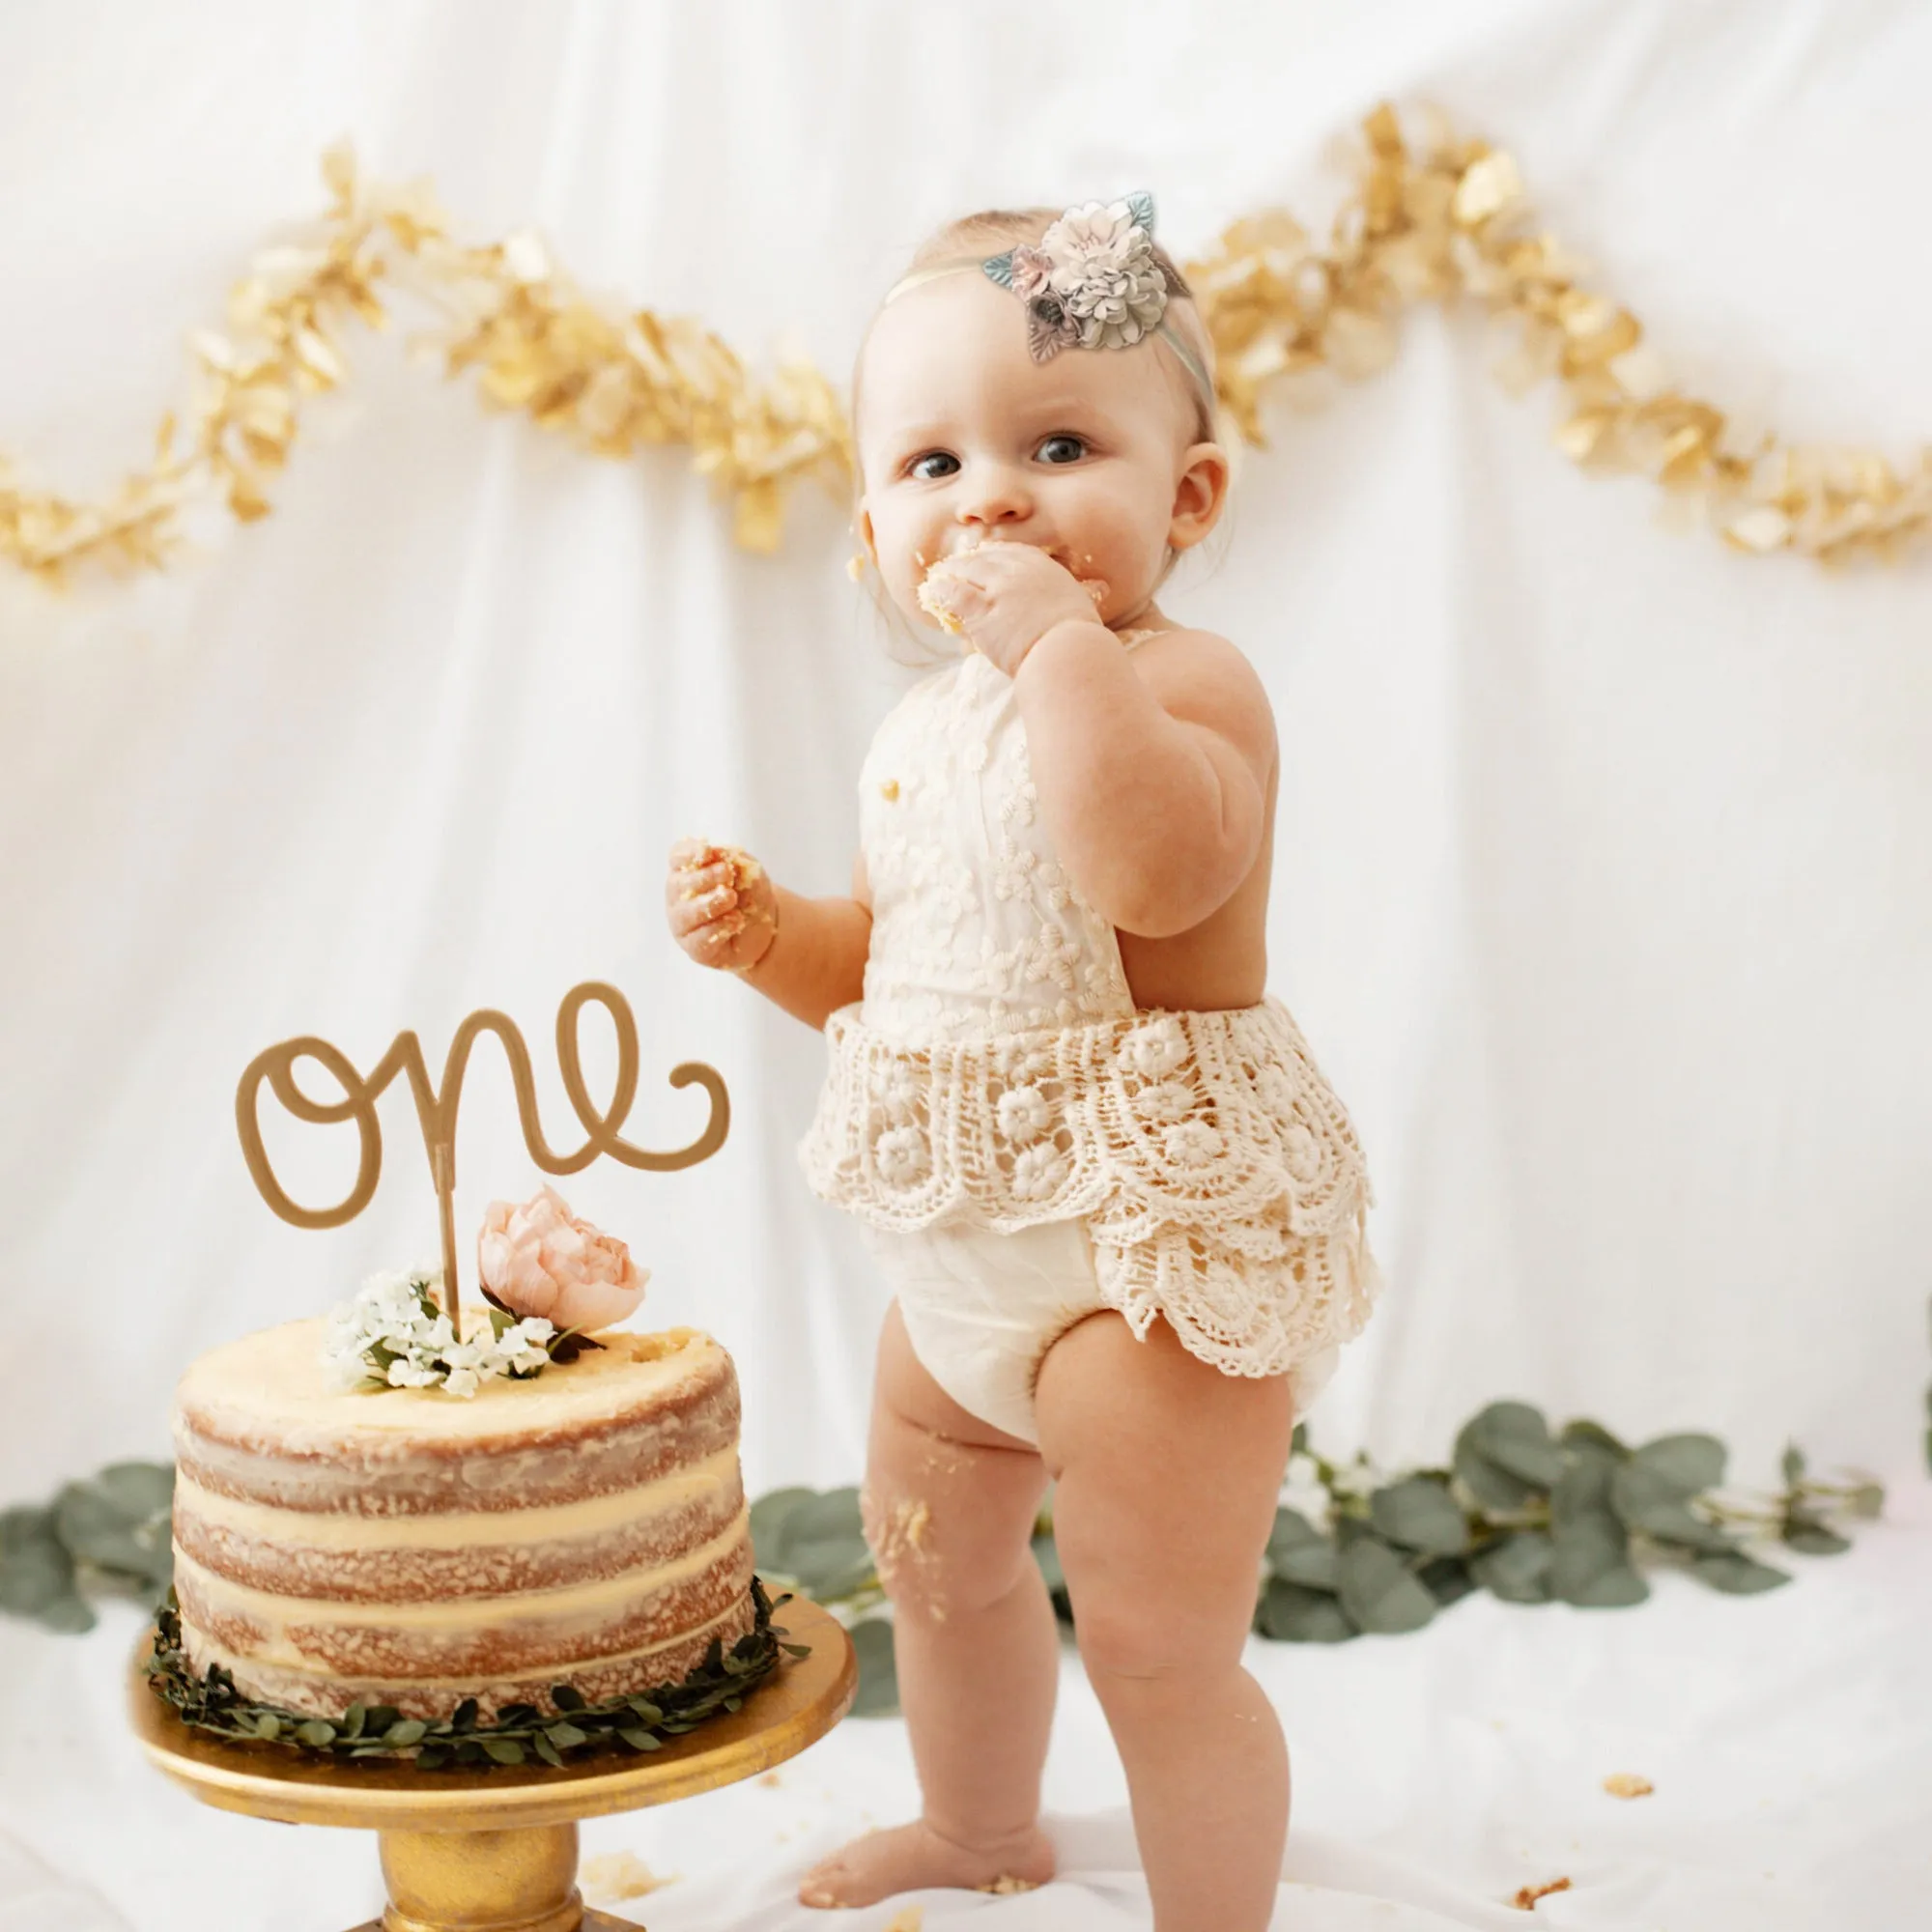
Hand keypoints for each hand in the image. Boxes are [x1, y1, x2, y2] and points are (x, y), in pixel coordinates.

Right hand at [665, 837, 778, 972]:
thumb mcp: (749, 871)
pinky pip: (699, 940)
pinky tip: (736, 920)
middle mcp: (678, 897)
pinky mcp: (695, 948)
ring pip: (685, 914)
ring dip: (709, 903)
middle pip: (678, 885)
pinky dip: (718, 928)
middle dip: (703, 878)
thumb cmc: (748, 893)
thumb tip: (718, 854)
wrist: (763, 926)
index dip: (688, 854)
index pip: (677, 858)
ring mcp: (683, 924)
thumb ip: (734, 861)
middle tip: (727, 873)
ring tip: (731, 897)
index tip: (707, 851)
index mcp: (687, 871)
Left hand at [918, 541, 1105, 676]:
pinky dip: (940, 592)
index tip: (983, 560)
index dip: (992, 556)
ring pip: (964, 572)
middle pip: (983, 559)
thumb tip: (1103, 587)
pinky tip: (931, 595)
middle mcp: (1017, 570)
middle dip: (966, 563)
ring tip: (937, 581)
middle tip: (954, 569)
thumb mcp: (1083, 603)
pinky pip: (953, 594)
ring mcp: (997, 589)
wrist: (1068, 652)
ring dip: (949, 574)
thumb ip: (1085, 592)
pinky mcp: (981, 611)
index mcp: (1041, 565)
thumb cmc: (1080, 634)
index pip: (1009, 552)